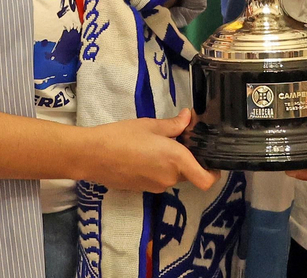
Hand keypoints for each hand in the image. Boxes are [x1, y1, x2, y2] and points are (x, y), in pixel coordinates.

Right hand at [80, 110, 215, 192]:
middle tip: (178, 139)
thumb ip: (174, 125)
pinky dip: (157, 169)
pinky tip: (142, 154)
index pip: (206, 180)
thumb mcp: (150, 125)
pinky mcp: (143, 189)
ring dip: (170, 163)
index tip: (212, 159)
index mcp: (176, 161)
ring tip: (155, 144)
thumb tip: (188, 117)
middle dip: (187, 159)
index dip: (214, 173)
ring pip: (172, 176)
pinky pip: (158, 179)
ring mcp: (156, 186)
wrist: (92, 155)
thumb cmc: (122, 136)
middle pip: (189, 174)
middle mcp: (170, 178)